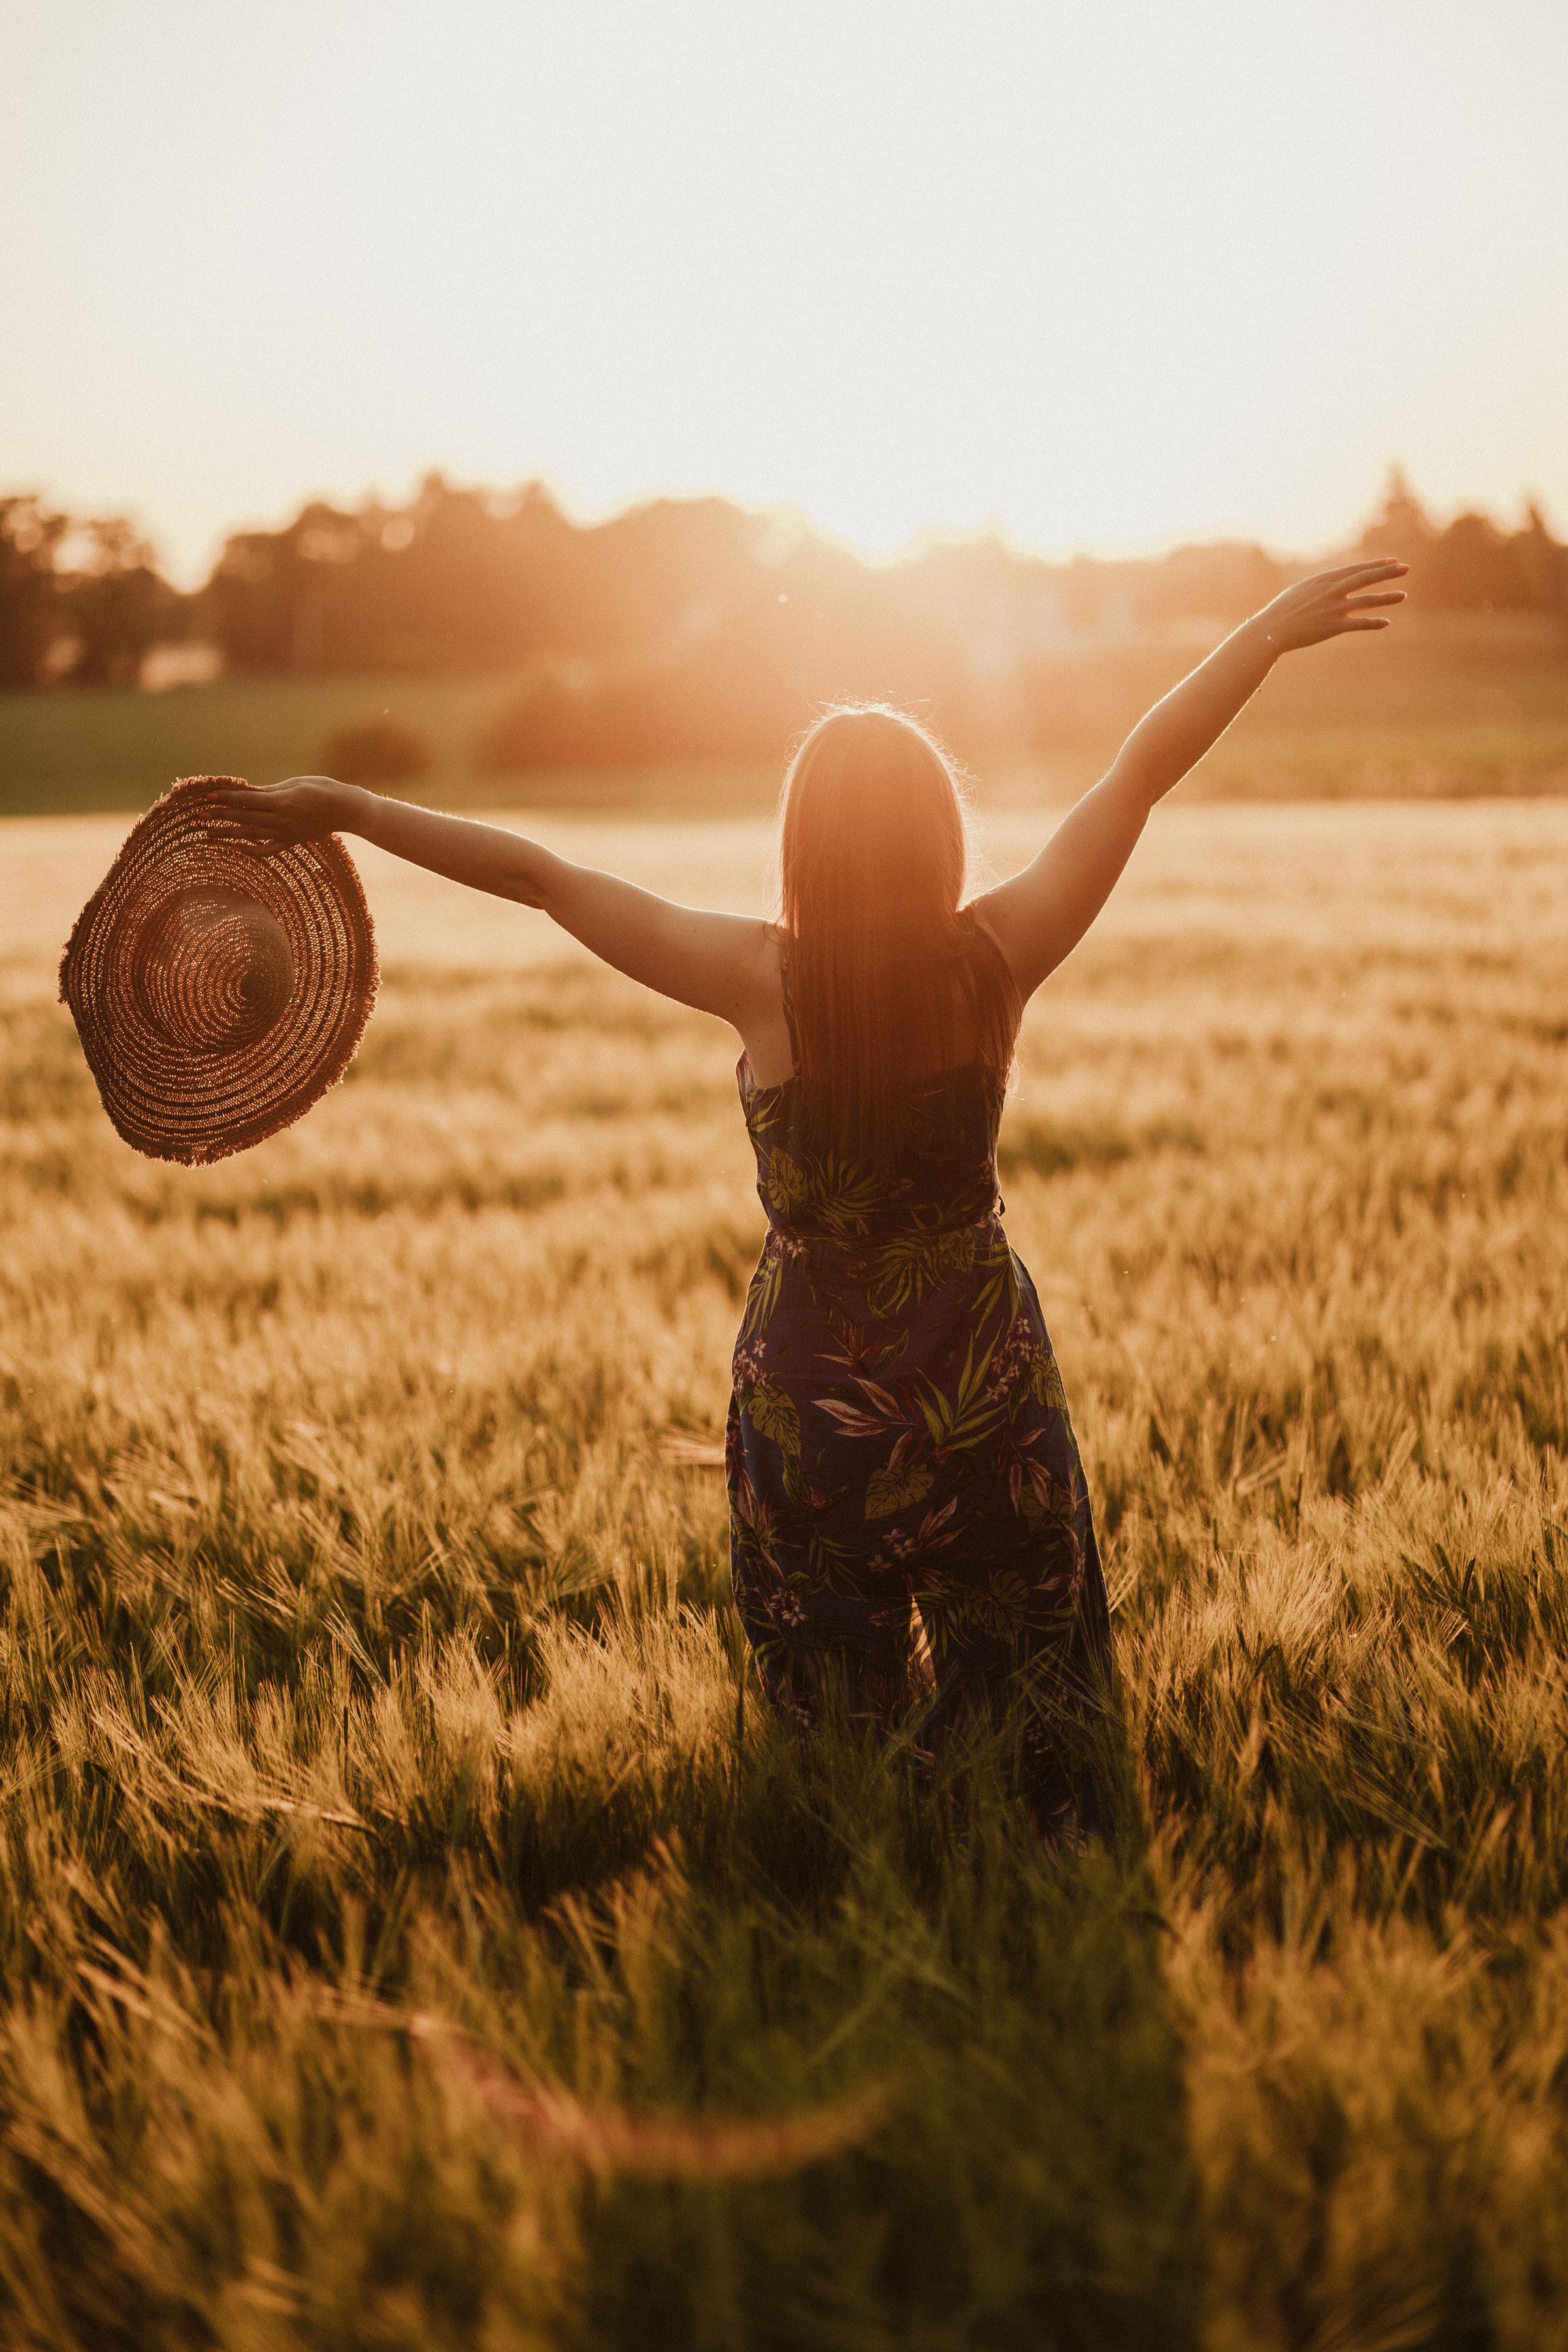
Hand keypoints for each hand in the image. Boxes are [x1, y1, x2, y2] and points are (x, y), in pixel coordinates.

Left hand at [199, 775, 356, 850]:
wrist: (347, 809)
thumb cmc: (323, 789)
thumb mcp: (295, 783)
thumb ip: (271, 790)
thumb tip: (249, 792)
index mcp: (281, 801)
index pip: (247, 799)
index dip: (226, 797)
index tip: (208, 796)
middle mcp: (281, 819)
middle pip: (244, 817)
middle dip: (221, 816)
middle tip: (199, 816)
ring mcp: (285, 832)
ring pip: (251, 834)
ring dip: (228, 834)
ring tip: (209, 834)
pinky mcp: (291, 841)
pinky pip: (269, 849)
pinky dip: (253, 850)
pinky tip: (238, 849)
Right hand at [1255, 559, 1407, 656]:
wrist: (1272, 629)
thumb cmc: (1283, 611)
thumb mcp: (1301, 591)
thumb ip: (1320, 586)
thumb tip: (1332, 584)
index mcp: (1324, 580)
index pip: (1355, 569)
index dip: (1375, 565)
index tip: (1392, 561)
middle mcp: (1331, 591)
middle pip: (1365, 578)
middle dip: (1387, 573)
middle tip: (1406, 568)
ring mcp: (1333, 608)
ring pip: (1366, 600)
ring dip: (1386, 598)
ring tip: (1403, 595)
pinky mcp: (1333, 626)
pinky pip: (1358, 623)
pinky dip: (1373, 623)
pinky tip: (1386, 622)